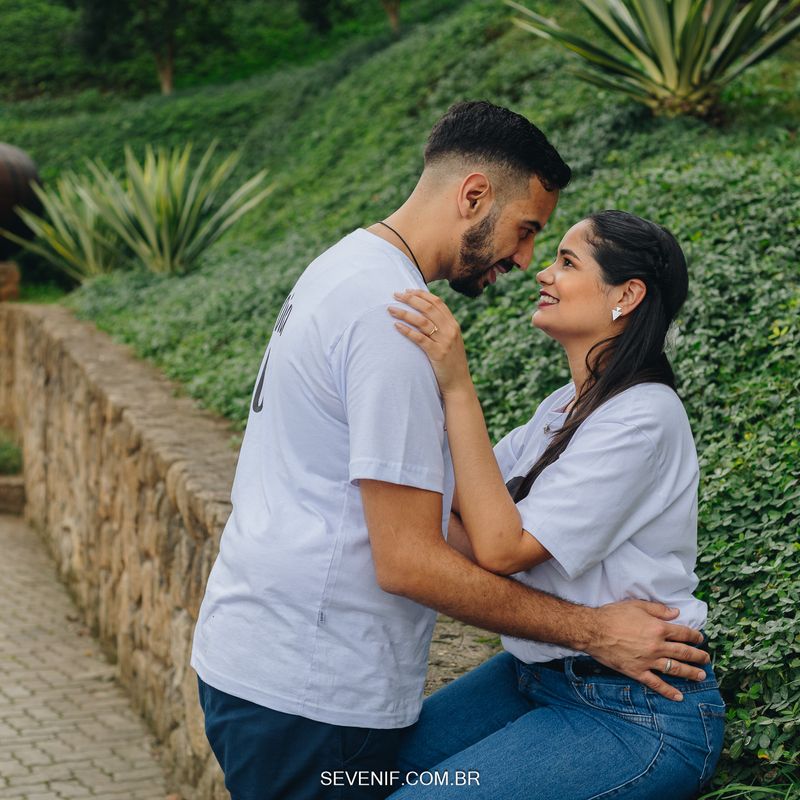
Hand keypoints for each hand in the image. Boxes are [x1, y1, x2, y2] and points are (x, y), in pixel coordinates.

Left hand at [389, 289, 471, 394]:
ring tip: (390, 309)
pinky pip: (419, 338)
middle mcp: (450, 330)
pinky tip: (396, 326)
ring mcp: (444, 341)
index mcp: (453, 324)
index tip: (407, 290)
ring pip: (422, 321)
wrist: (458, 383)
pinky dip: (407, 330)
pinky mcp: (437, 353)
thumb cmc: (451, 363)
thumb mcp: (450, 341)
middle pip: (428, 308)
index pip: (437, 302)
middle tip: (395, 295)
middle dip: (410, 299)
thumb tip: (425, 315)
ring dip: (404, 313)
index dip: (421, 294)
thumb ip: (442, 328)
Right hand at [586, 600, 710, 701]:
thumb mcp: (636, 605)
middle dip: (698, 656)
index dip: (694, 636)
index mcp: (658, 628)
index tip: (700, 639)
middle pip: (683, 652)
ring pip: (675, 668)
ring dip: (690, 673)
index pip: (683, 633)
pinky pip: (656, 684)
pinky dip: (668, 691)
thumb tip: (676, 613)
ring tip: (700, 676)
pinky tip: (678, 696)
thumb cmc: (613, 615)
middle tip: (706, 659)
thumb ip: (658, 609)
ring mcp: (648, 661)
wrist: (593, 631)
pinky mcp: (637, 671)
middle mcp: (657, 646)